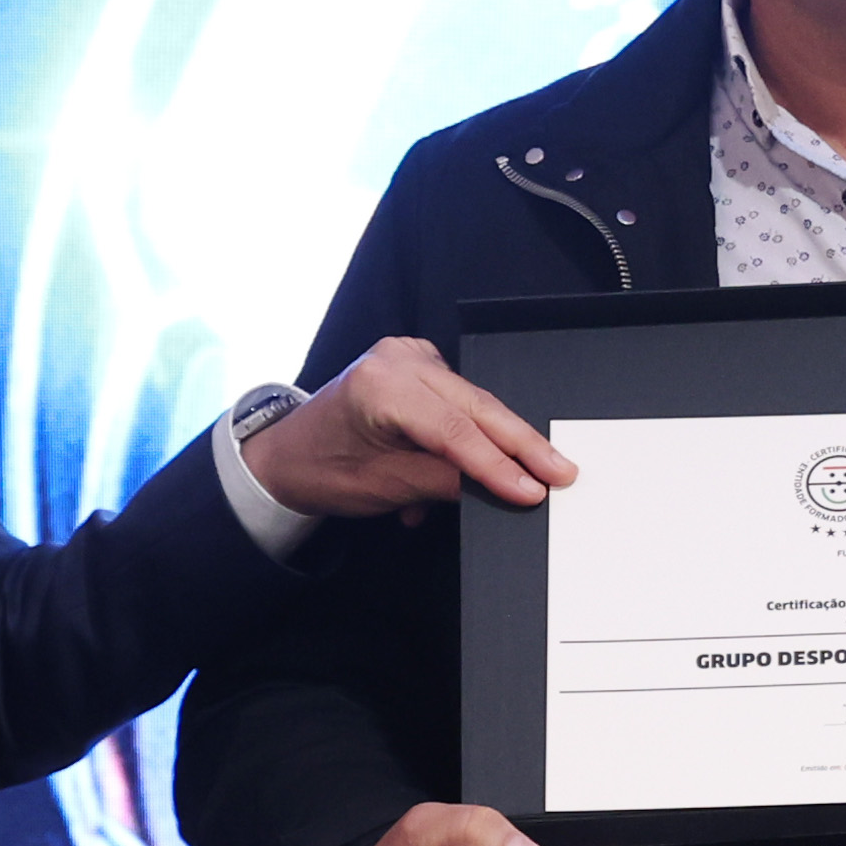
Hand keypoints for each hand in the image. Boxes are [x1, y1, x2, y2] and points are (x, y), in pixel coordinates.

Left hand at [240, 337, 573, 524]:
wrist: (284, 456)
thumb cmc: (320, 469)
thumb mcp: (382, 487)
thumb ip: (442, 481)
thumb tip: (498, 486)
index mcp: (381, 385)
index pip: (455, 430)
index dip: (499, 464)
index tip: (533, 489)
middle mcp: (397, 359)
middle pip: (475, 407)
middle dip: (521, 444)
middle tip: (561, 471)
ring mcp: (408, 356)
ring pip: (472, 404)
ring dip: (493, 447)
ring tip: (523, 482)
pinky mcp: (416, 364)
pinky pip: (458, 402)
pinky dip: (467, 437)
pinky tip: (466, 473)